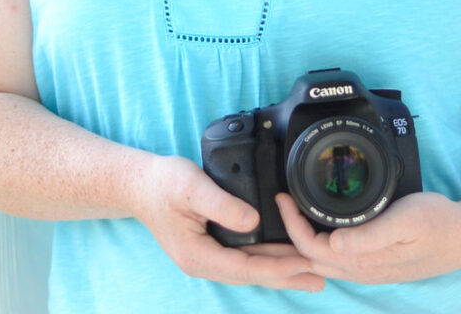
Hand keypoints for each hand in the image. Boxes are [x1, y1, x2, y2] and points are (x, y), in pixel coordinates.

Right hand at [132, 156, 324, 291]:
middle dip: (286, 276)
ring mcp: (206, 256)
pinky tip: (281, 257)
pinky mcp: (210, 246)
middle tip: (320, 277)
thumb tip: (253, 221)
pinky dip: (265, 259)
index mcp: (198, 255)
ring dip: (279, 270)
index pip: (246, 268)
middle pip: (252, 274)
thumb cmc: (163, 183)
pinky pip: (243, 258)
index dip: (277, 267)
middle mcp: (204, 262)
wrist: (140, 183)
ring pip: (249, 268)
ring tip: (309, 272)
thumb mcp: (191, 187)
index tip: (305, 263)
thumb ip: (221, 205)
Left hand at [276, 191, 460, 284]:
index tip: (282, 196)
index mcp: (363, 261)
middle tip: (261, 219)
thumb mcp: (406, 221)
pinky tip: (309, 233)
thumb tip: (333, 244)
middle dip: (281, 247)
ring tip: (275, 227)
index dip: (292, 225)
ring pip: (319, 262)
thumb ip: (370, 235)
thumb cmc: (438, 223)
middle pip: (308, 261)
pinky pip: (334, 257)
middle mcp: (361, 269)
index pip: (312, 249)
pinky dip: (313, 247)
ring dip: (295, 248)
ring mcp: (367, 268)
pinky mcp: (373, 260)